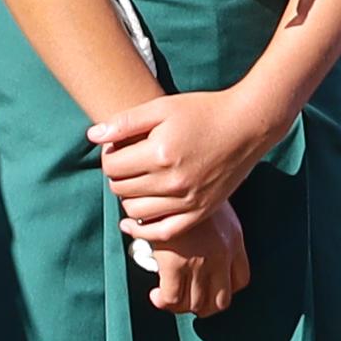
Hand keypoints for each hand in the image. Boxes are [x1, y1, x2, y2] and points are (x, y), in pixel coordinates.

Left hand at [90, 81, 271, 228]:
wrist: (248, 125)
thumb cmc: (204, 111)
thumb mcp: (162, 107)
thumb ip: (125, 122)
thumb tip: (92, 137)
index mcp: (159, 153)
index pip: (112, 166)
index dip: (109, 155)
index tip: (117, 148)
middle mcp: (172, 181)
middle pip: (121, 189)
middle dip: (117, 176)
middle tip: (127, 163)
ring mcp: (187, 200)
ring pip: (136, 212)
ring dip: (128, 198)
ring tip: (136, 183)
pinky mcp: (200, 212)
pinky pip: (162, 233)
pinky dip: (143, 230)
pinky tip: (133, 222)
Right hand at [139, 196, 247, 316]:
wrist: (169, 177)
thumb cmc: (185, 185)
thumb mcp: (210, 204)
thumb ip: (209, 226)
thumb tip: (192, 239)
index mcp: (233, 240)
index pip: (240, 280)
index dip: (223, 291)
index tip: (208, 287)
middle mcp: (221, 255)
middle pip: (220, 301)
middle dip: (202, 306)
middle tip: (186, 299)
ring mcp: (200, 262)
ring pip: (196, 304)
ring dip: (181, 306)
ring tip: (167, 298)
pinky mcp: (175, 264)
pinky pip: (172, 298)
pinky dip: (164, 302)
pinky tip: (156, 295)